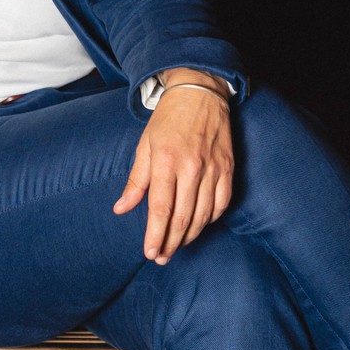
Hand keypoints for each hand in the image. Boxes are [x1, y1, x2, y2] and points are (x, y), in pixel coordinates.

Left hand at [113, 70, 233, 264]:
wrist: (199, 93)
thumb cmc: (167, 120)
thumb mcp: (144, 145)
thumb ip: (136, 180)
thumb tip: (121, 208)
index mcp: (166, 160)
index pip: (161, 207)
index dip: (155, 234)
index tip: (149, 252)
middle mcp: (192, 167)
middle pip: (183, 217)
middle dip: (171, 242)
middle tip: (161, 257)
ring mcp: (213, 169)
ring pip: (203, 215)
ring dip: (189, 236)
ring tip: (176, 247)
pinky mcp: (228, 169)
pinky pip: (222, 204)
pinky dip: (210, 220)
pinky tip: (198, 226)